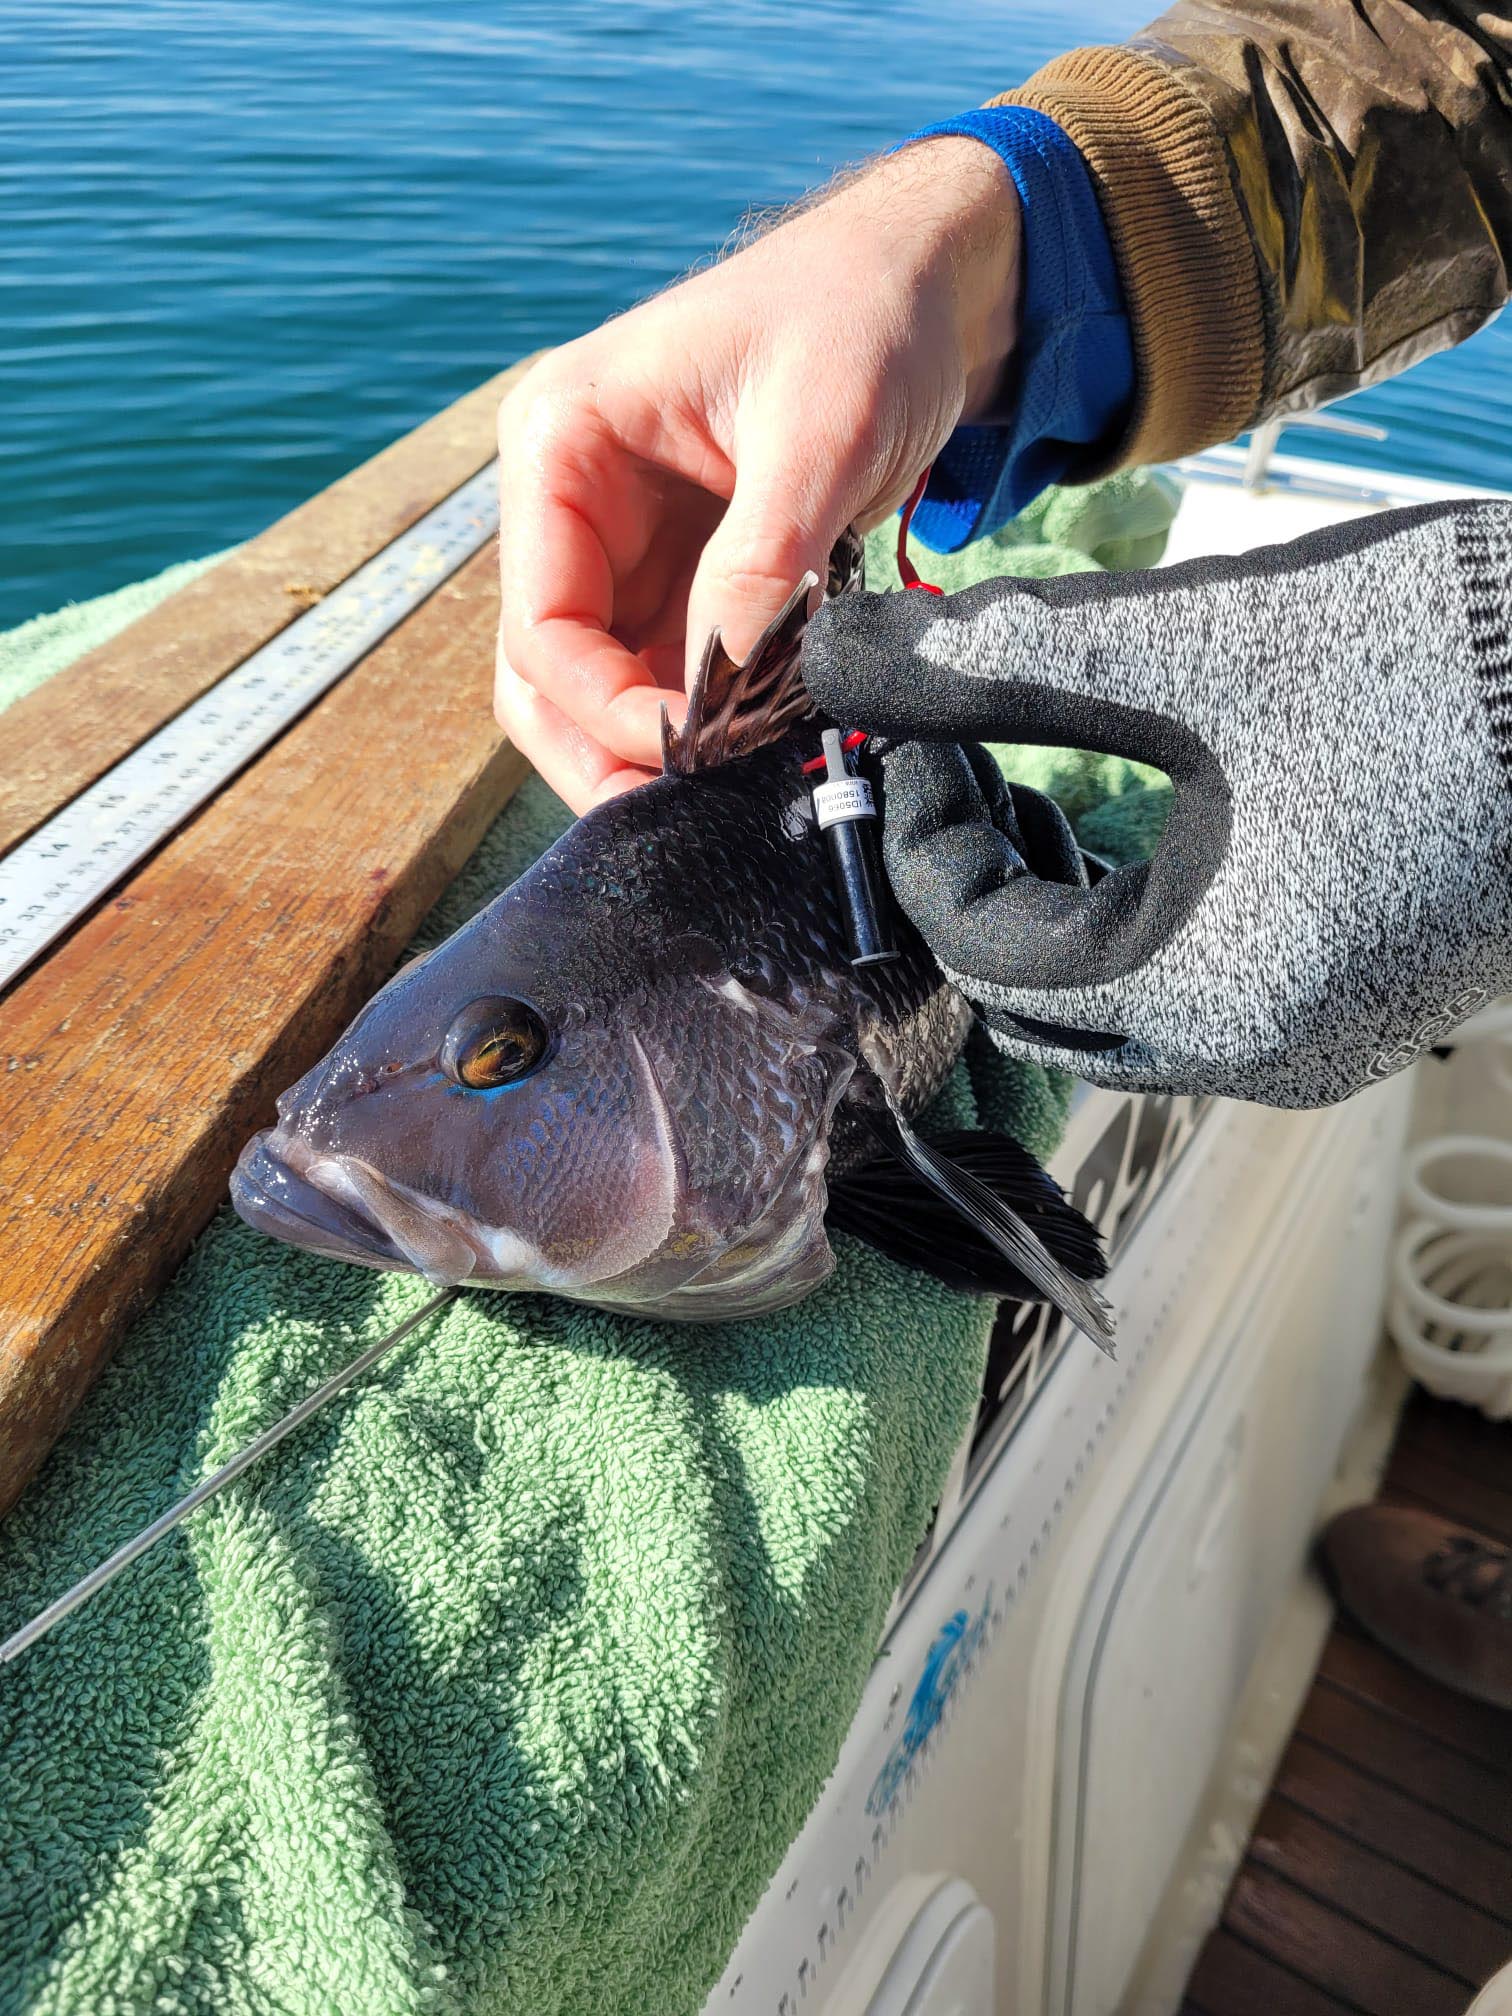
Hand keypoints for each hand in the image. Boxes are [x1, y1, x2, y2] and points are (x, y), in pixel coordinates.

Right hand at [494, 138, 1019, 811]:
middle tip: (679, 816)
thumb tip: (719, 687)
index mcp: (562, 441)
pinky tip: (752, 752)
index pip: (540, 619)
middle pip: (543, 673)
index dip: (604, 704)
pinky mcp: (681, 578)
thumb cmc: (859, 315)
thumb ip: (760, 559)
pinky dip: (701, 722)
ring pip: (595, 689)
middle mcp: (570, 501)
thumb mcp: (817, 429)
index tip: (693, 747)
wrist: (924, 283)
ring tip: (722, 795)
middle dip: (603, 749)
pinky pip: (665, 674)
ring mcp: (622, 546)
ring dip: (649, 748)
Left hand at [803, 503, 1511, 1106]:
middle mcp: (1255, 1053)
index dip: (917, 834)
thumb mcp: (1186, 655)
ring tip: (1037, 784)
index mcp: (1200, 988)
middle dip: (970, 886)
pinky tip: (1137, 825)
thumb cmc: (1428, 655)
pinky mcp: (1361, 1010)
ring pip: (1112, 1011)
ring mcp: (1318, 1045)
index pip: (979, 948)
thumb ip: (993, 663)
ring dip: (1048, 910)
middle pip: (1032, 1002)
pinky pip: (1198, 998)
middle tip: (956, 763)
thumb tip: (837, 648)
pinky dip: (1136, 926)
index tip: (906, 728)